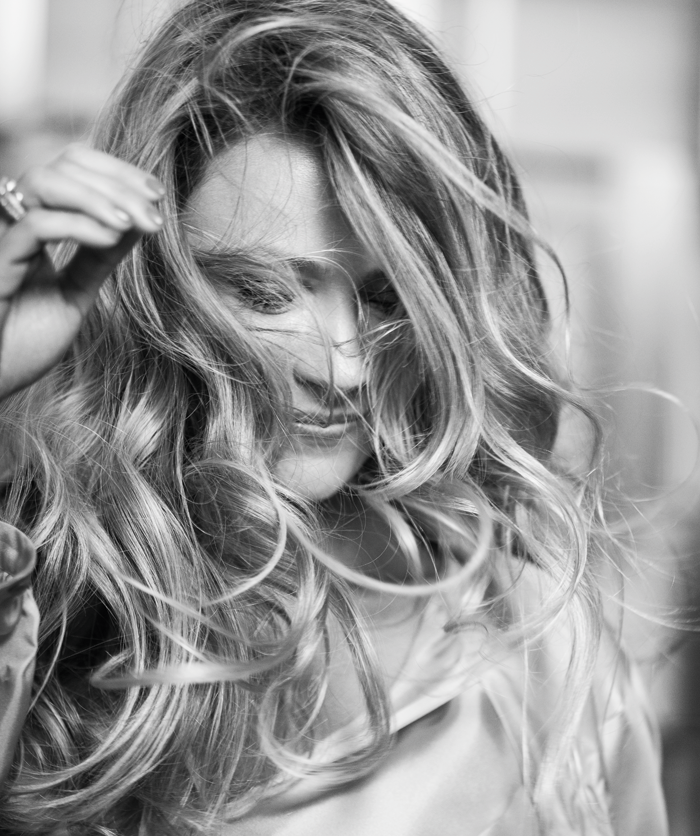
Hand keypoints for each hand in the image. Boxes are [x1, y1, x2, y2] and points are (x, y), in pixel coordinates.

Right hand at [0, 144, 164, 397]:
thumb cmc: (22, 343)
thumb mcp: (74, 293)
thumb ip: (98, 259)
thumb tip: (134, 223)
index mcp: (34, 223)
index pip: (74, 168)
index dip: (118, 172)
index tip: (156, 195)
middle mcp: (14, 221)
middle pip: (63, 164)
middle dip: (118, 182)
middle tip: (155, 215)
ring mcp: (2, 238)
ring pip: (44, 181)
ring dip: (99, 197)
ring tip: (134, 224)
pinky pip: (34, 226)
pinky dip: (78, 225)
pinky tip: (111, 238)